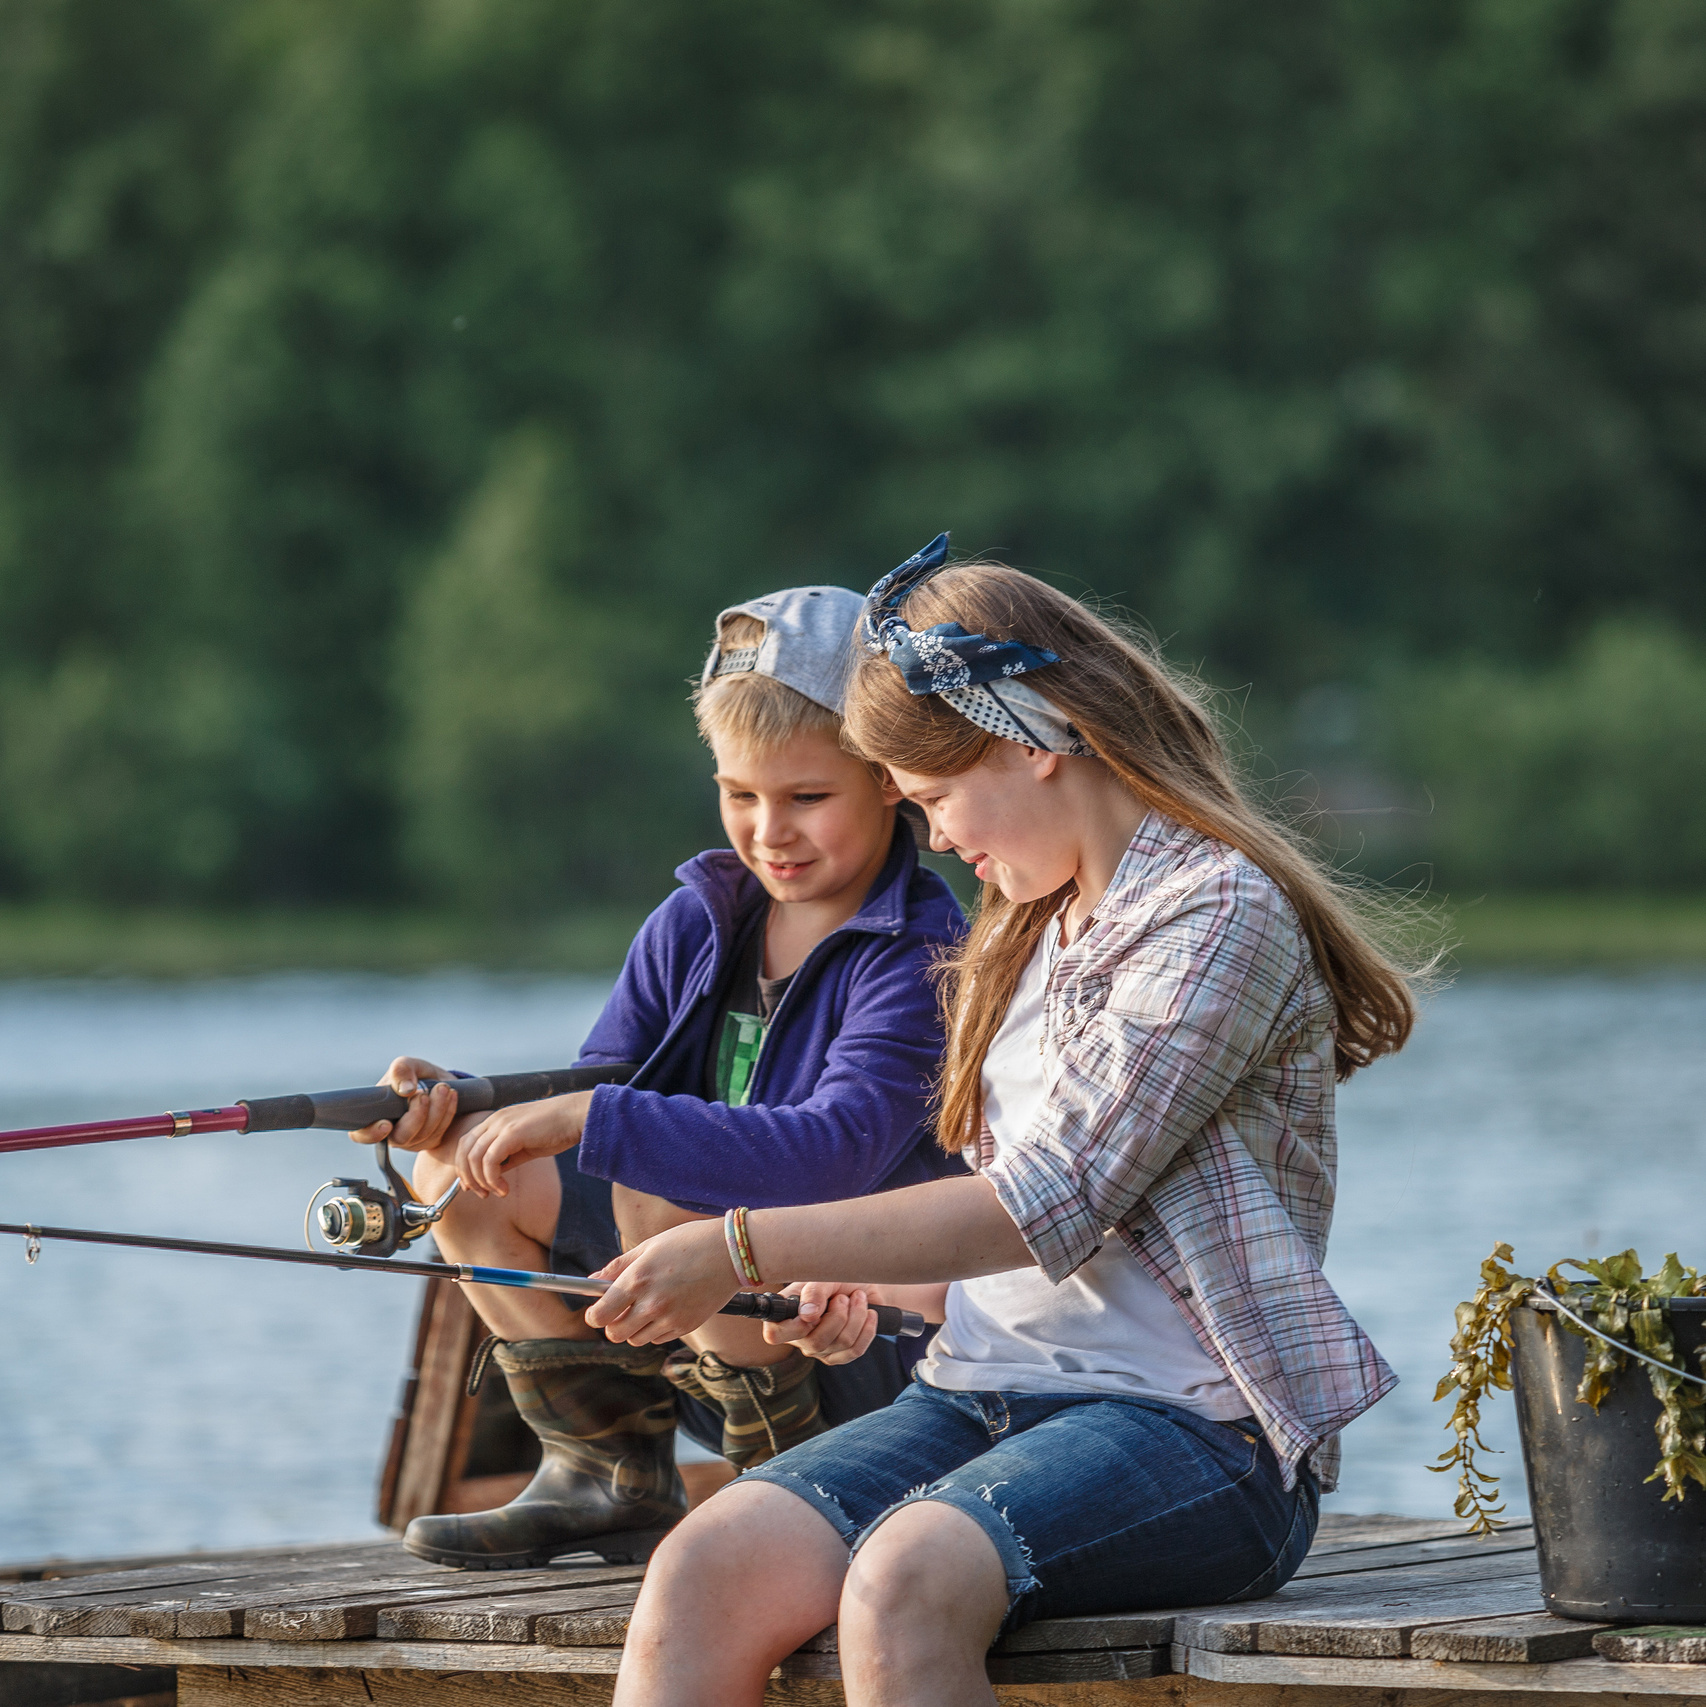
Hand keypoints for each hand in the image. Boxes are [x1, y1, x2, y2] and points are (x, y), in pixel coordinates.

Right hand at [350, 1056, 456, 1151]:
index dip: (370, 1134)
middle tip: (424, 1093)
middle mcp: (390, 1132)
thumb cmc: (416, 1075)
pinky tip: (452, 1094)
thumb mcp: (408, 1065)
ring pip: (423, 1135)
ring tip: (443, 1087)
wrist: (441, 1082)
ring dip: (436, 1110)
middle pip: (400, 1137)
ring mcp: (411, 1140)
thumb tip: (405, 1090)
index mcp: (374, 1115)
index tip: (387, 1124)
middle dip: (416, 1116)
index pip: (361, 1134)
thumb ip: (401, 1070)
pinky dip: (448, 1112)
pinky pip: (440, 1132)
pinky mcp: (431, 1141)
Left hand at [453, 1091, 593, 1195]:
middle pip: (463, 1150)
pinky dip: (492, 1179)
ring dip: (481, 1181)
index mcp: (496, 1120)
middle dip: (467, 1177)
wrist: (577, 1116)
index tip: (473, 1187)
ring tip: (497, 1193)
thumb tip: (494, 1174)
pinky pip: (490, 1161)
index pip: (466, 1143)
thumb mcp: (526, 1146)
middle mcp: (495, 1120)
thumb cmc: (557, 1130)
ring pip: (474, 1157)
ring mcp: (502, 1125)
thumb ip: (508, 1157)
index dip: (464, 1167)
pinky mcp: (512, 1133)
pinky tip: (504, 1189)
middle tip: (481, 1194)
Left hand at [584, 1220, 739, 1344]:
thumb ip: (618, 1266)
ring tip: (645, 1308)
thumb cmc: (689, 1242)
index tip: (595, 1312)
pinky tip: (666, 1309)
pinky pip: (658, 1338)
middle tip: (619, 1311)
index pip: (601, 1314)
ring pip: (636, 1339)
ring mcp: (670, 1317)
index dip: (594, 1316)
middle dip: (612, 1325)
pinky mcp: (686, 1326)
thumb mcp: (649, 1246)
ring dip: (634, 1328)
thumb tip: (592, 1281)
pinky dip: (655, 1329)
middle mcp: (651, 1302)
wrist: (731, 1252)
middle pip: (615, 1333)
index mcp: (637, 1278)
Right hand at [764, 1281, 879, 1364]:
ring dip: (856, 1315)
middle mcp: (799, 1337)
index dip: (793, 1327)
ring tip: (858, 1298)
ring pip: (840, 1343)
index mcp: (786, 1315)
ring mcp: (819, 1349)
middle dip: (838, 1316)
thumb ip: (814, 1292)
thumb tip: (807, 1315)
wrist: (864, 1285)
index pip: (775, 1333)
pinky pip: (855, 1350)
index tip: (812, 1312)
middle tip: (843, 1297)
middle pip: (815, 1342)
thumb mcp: (825, 1278)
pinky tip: (869, 1313)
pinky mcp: (839, 1356)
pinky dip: (867, 1328)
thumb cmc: (838, 1278)